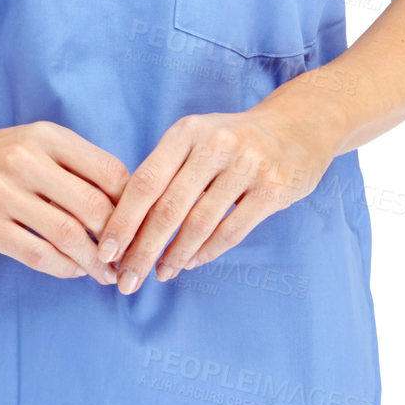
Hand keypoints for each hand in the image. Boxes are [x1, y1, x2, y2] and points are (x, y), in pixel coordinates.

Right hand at [0, 120, 129, 285]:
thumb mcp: (38, 143)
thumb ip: (77, 166)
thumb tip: (129, 205)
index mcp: (47, 137)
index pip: (109, 172)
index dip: (132, 204)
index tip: (139, 224)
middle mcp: (26, 161)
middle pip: (93, 206)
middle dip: (119, 239)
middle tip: (129, 256)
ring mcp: (3, 194)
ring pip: (68, 235)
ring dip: (95, 261)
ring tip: (107, 272)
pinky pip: (38, 254)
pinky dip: (64, 268)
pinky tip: (74, 271)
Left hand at [95, 102, 339, 293]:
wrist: (298, 125)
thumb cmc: (233, 140)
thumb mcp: (196, 138)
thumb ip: (165, 170)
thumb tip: (124, 223)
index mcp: (186, 132)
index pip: (145, 182)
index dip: (123, 221)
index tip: (106, 252)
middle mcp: (214, 145)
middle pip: (168, 209)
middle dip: (143, 250)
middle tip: (127, 279)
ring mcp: (247, 166)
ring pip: (199, 224)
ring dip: (175, 256)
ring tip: (160, 274)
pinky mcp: (273, 188)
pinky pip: (232, 230)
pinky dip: (207, 252)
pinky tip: (191, 263)